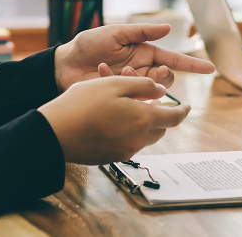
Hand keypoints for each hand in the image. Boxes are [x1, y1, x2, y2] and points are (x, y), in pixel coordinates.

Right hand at [38, 76, 190, 164]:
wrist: (54, 132)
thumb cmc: (83, 103)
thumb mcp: (115, 84)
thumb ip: (143, 86)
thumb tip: (161, 91)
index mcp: (144, 119)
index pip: (174, 117)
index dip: (183, 111)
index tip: (188, 107)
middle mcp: (139, 139)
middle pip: (160, 129)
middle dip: (160, 116)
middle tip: (150, 103)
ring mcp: (125, 151)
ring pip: (144, 137)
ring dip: (143, 124)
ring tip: (127, 109)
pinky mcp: (112, 158)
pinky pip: (128, 144)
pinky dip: (128, 132)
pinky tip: (112, 121)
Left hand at [54, 24, 215, 91]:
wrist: (64, 64)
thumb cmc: (89, 44)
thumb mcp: (116, 32)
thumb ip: (142, 32)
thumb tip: (169, 28)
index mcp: (145, 53)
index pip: (175, 60)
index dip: (193, 65)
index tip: (210, 68)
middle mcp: (142, 70)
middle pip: (167, 78)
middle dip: (164, 76)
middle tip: (154, 72)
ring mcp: (133, 85)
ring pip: (153, 90)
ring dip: (141, 81)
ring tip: (123, 71)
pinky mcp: (121, 97)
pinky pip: (131, 96)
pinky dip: (118, 83)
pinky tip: (103, 72)